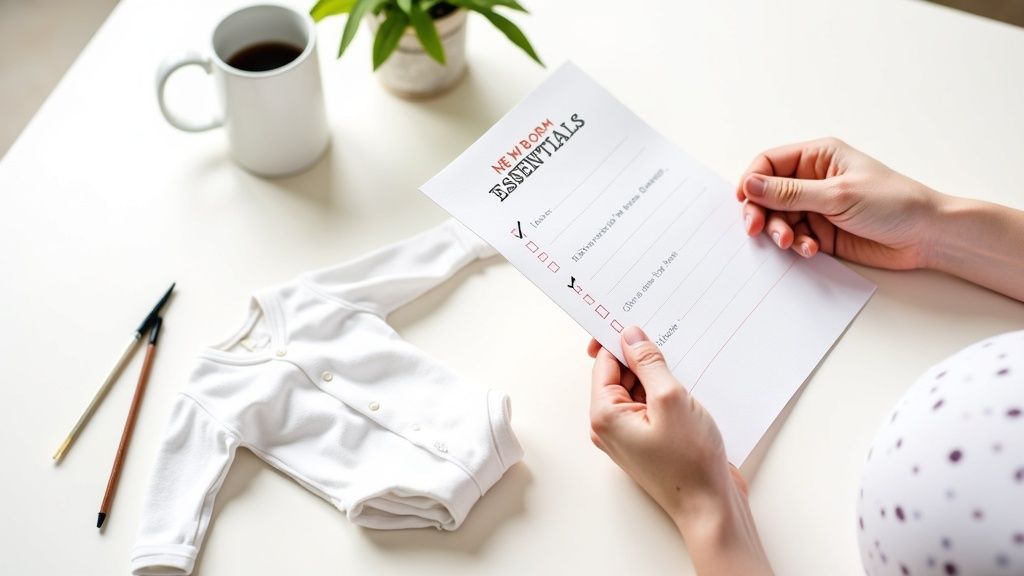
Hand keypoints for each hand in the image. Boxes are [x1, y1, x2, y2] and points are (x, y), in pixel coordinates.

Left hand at [588, 327, 771, 574]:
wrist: (711, 509)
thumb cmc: (690, 463)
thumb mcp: (671, 399)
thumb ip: (649, 363)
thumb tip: (630, 336)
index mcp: (605, 415)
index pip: (605, 363)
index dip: (621, 340)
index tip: (638, 320)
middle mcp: (611, 426)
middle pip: (621, 375)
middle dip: (643, 359)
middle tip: (670, 344)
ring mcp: (631, 435)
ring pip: (640, 390)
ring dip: (660, 377)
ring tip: (685, 372)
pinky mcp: (651, 441)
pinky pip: (653, 407)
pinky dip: (668, 395)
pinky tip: (690, 390)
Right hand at [737, 137, 941, 269]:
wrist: (927, 236)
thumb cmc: (893, 203)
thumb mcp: (838, 194)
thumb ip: (790, 193)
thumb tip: (750, 185)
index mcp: (818, 157)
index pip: (769, 163)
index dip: (751, 181)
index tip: (745, 202)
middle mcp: (813, 180)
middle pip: (767, 194)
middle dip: (762, 212)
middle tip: (757, 230)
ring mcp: (816, 207)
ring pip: (778, 219)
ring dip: (780, 233)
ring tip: (792, 243)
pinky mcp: (821, 232)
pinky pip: (794, 238)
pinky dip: (796, 246)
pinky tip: (810, 249)